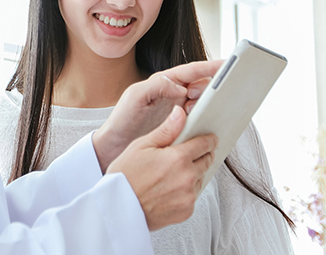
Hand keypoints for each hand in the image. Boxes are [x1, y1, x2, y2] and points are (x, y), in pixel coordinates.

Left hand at [92, 59, 222, 171]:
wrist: (114, 147)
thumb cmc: (122, 119)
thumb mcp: (135, 97)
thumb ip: (158, 86)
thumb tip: (182, 88)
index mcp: (164, 82)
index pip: (192, 71)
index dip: (210, 66)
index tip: (228, 64)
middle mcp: (173, 94)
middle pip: (202, 85)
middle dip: (212, 87)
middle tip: (215, 96)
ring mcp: (178, 111)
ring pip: (202, 103)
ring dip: (210, 105)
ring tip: (214, 111)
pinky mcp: (180, 127)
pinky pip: (199, 121)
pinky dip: (207, 121)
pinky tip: (211, 127)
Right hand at [107, 105, 217, 230]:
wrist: (118, 208)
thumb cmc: (126, 176)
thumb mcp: (142, 146)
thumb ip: (166, 130)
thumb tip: (180, 114)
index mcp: (178, 158)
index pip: (205, 144)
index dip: (207, 139)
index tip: (207, 138)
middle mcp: (188, 178)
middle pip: (207, 160)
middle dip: (201, 155)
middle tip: (186, 154)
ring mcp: (188, 196)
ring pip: (201, 179)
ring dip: (193, 173)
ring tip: (171, 173)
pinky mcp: (186, 211)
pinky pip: (193, 196)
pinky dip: (186, 191)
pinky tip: (169, 188)